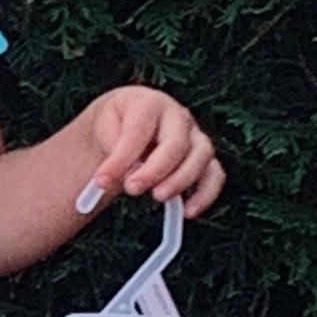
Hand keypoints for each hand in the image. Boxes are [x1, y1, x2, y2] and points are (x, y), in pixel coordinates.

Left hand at [73, 89, 222, 220]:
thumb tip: (131, 175)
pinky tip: (187, 212)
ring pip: (201, 155)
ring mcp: (195, 135)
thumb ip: (114, 152)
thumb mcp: (104, 131)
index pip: (139, 131)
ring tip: (158, 197)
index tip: (102, 181)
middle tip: (131, 189)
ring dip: (181, 180)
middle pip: (176, 143)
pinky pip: (215, 174)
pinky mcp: (204, 157)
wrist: (127, 122)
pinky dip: (205, 194)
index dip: (121, 158)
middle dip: (154, 170)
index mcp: (148, 104)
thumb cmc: (115, 126)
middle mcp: (177, 115)